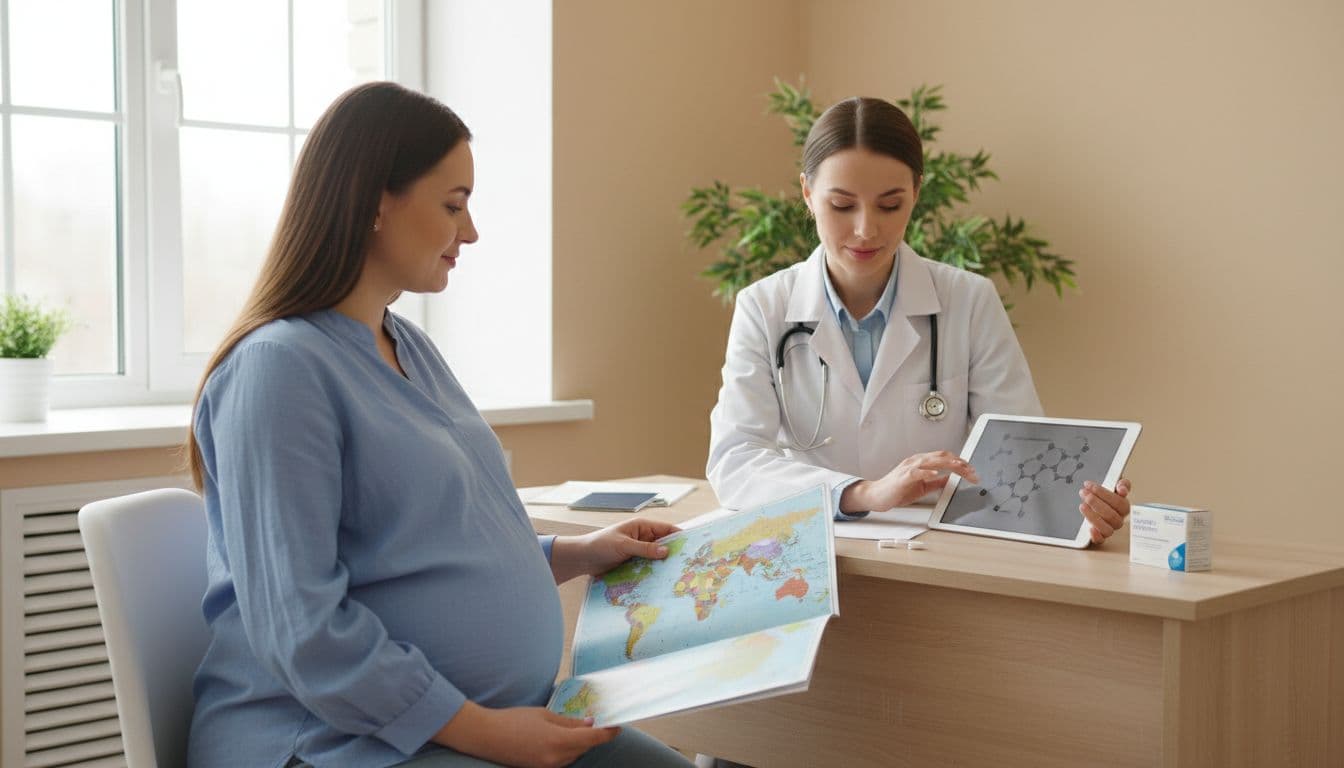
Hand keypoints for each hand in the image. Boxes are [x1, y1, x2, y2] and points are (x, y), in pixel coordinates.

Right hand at [434, 702, 618, 767]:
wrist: (485, 736)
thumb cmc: (513, 720)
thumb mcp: (544, 715)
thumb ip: (568, 722)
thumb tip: (589, 724)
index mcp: (558, 741)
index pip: (593, 738)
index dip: (609, 732)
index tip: (618, 725)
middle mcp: (556, 759)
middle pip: (585, 748)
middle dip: (594, 735)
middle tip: (601, 721)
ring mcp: (548, 767)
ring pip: (574, 755)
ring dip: (580, 743)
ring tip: (579, 728)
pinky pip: (562, 760)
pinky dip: (568, 749)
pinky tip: (563, 738)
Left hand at [551, 517, 681, 582]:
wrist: (581, 559)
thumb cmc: (599, 545)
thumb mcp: (623, 545)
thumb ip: (644, 548)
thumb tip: (666, 551)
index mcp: (642, 527)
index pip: (667, 529)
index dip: (681, 536)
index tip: (693, 547)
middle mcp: (643, 538)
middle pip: (665, 545)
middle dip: (675, 554)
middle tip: (690, 566)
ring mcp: (639, 552)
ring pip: (658, 558)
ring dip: (665, 566)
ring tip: (680, 577)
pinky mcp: (634, 564)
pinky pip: (649, 568)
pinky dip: (655, 573)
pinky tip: (663, 583)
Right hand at [841, 451, 978, 513]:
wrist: (876, 496)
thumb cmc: (897, 491)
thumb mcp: (923, 487)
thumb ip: (936, 482)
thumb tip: (951, 479)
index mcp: (921, 462)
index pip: (944, 457)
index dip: (960, 462)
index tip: (972, 471)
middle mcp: (916, 461)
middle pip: (942, 456)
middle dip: (959, 463)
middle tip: (972, 471)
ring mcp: (909, 467)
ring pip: (932, 460)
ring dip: (948, 463)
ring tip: (960, 467)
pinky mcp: (903, 476)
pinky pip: (917, 471)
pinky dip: (927, 471)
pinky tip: (936, 473)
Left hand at [1081, 478, 1131, 544]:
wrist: (1098, 502)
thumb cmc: (1107, 495)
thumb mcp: (1116, 485)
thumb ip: (1122, 484)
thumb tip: (1122, 489)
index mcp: (1124, 507)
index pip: (1118, 502)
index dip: (1103, 493)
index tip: (1089, 485)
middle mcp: (1118, 519)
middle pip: (1111, 515)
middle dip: (1095, 503)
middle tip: (1083, 493)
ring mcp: (1110, 528)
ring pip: (1107, 529)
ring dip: (1093, 517)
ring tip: (1082, 505)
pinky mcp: (1101, 535)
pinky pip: (1101, 540)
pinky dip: (1096, 536)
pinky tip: (1090, 529)